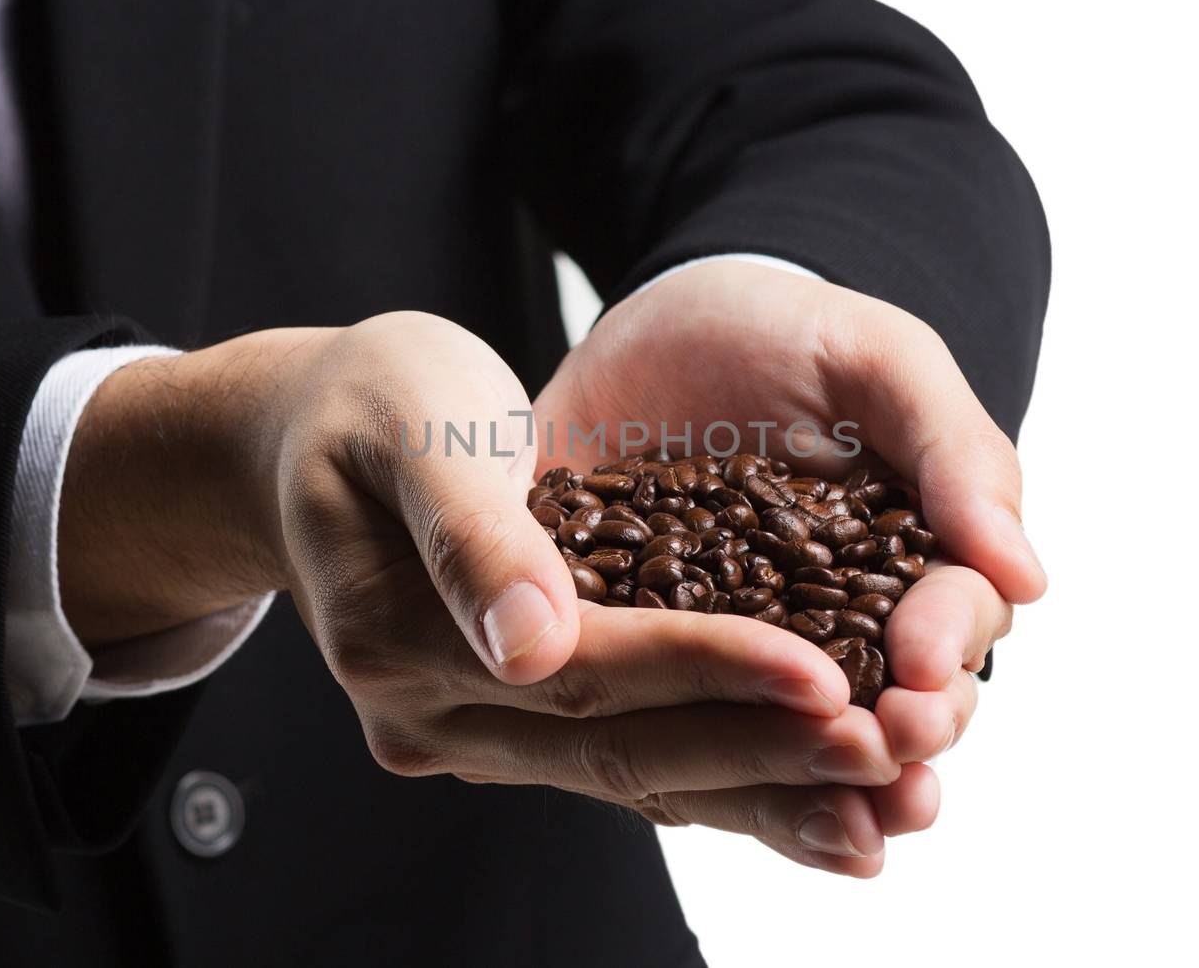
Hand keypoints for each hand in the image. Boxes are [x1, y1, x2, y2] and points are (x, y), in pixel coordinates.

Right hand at [63, 314, 902, 874]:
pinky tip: (814, 798)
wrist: (312, 439)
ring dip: (759, 790)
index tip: (822, 673)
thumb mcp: (409, 424)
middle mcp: (433, 711)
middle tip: (886, 752)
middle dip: (758, 749)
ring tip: (881, 798)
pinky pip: (625, 765)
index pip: (582, 670)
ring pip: (634, 777)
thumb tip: (532, 646)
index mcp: (399, 633)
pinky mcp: (511, 726)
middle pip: (619, 748)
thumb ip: (468, 531)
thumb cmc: (370, 401)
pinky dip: (722, 782)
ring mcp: (469, 732)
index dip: (704, 669)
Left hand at [534, 262, 1047, 835]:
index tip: (924, 666)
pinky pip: (689, 729)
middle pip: (896, 704)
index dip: (948, 647)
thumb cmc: (784, 332)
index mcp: (911, 559)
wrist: (657, 323)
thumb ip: (953, 451)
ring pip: (804, 741)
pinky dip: (708, 774)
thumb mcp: (876, 360)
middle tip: (891, 752)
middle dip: (904, 738)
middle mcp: (843, 623)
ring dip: (829, 791)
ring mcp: (750, 648)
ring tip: (847, 828)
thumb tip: (1028, 577)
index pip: (954, 618)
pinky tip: (708, 802)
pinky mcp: (659, 656)